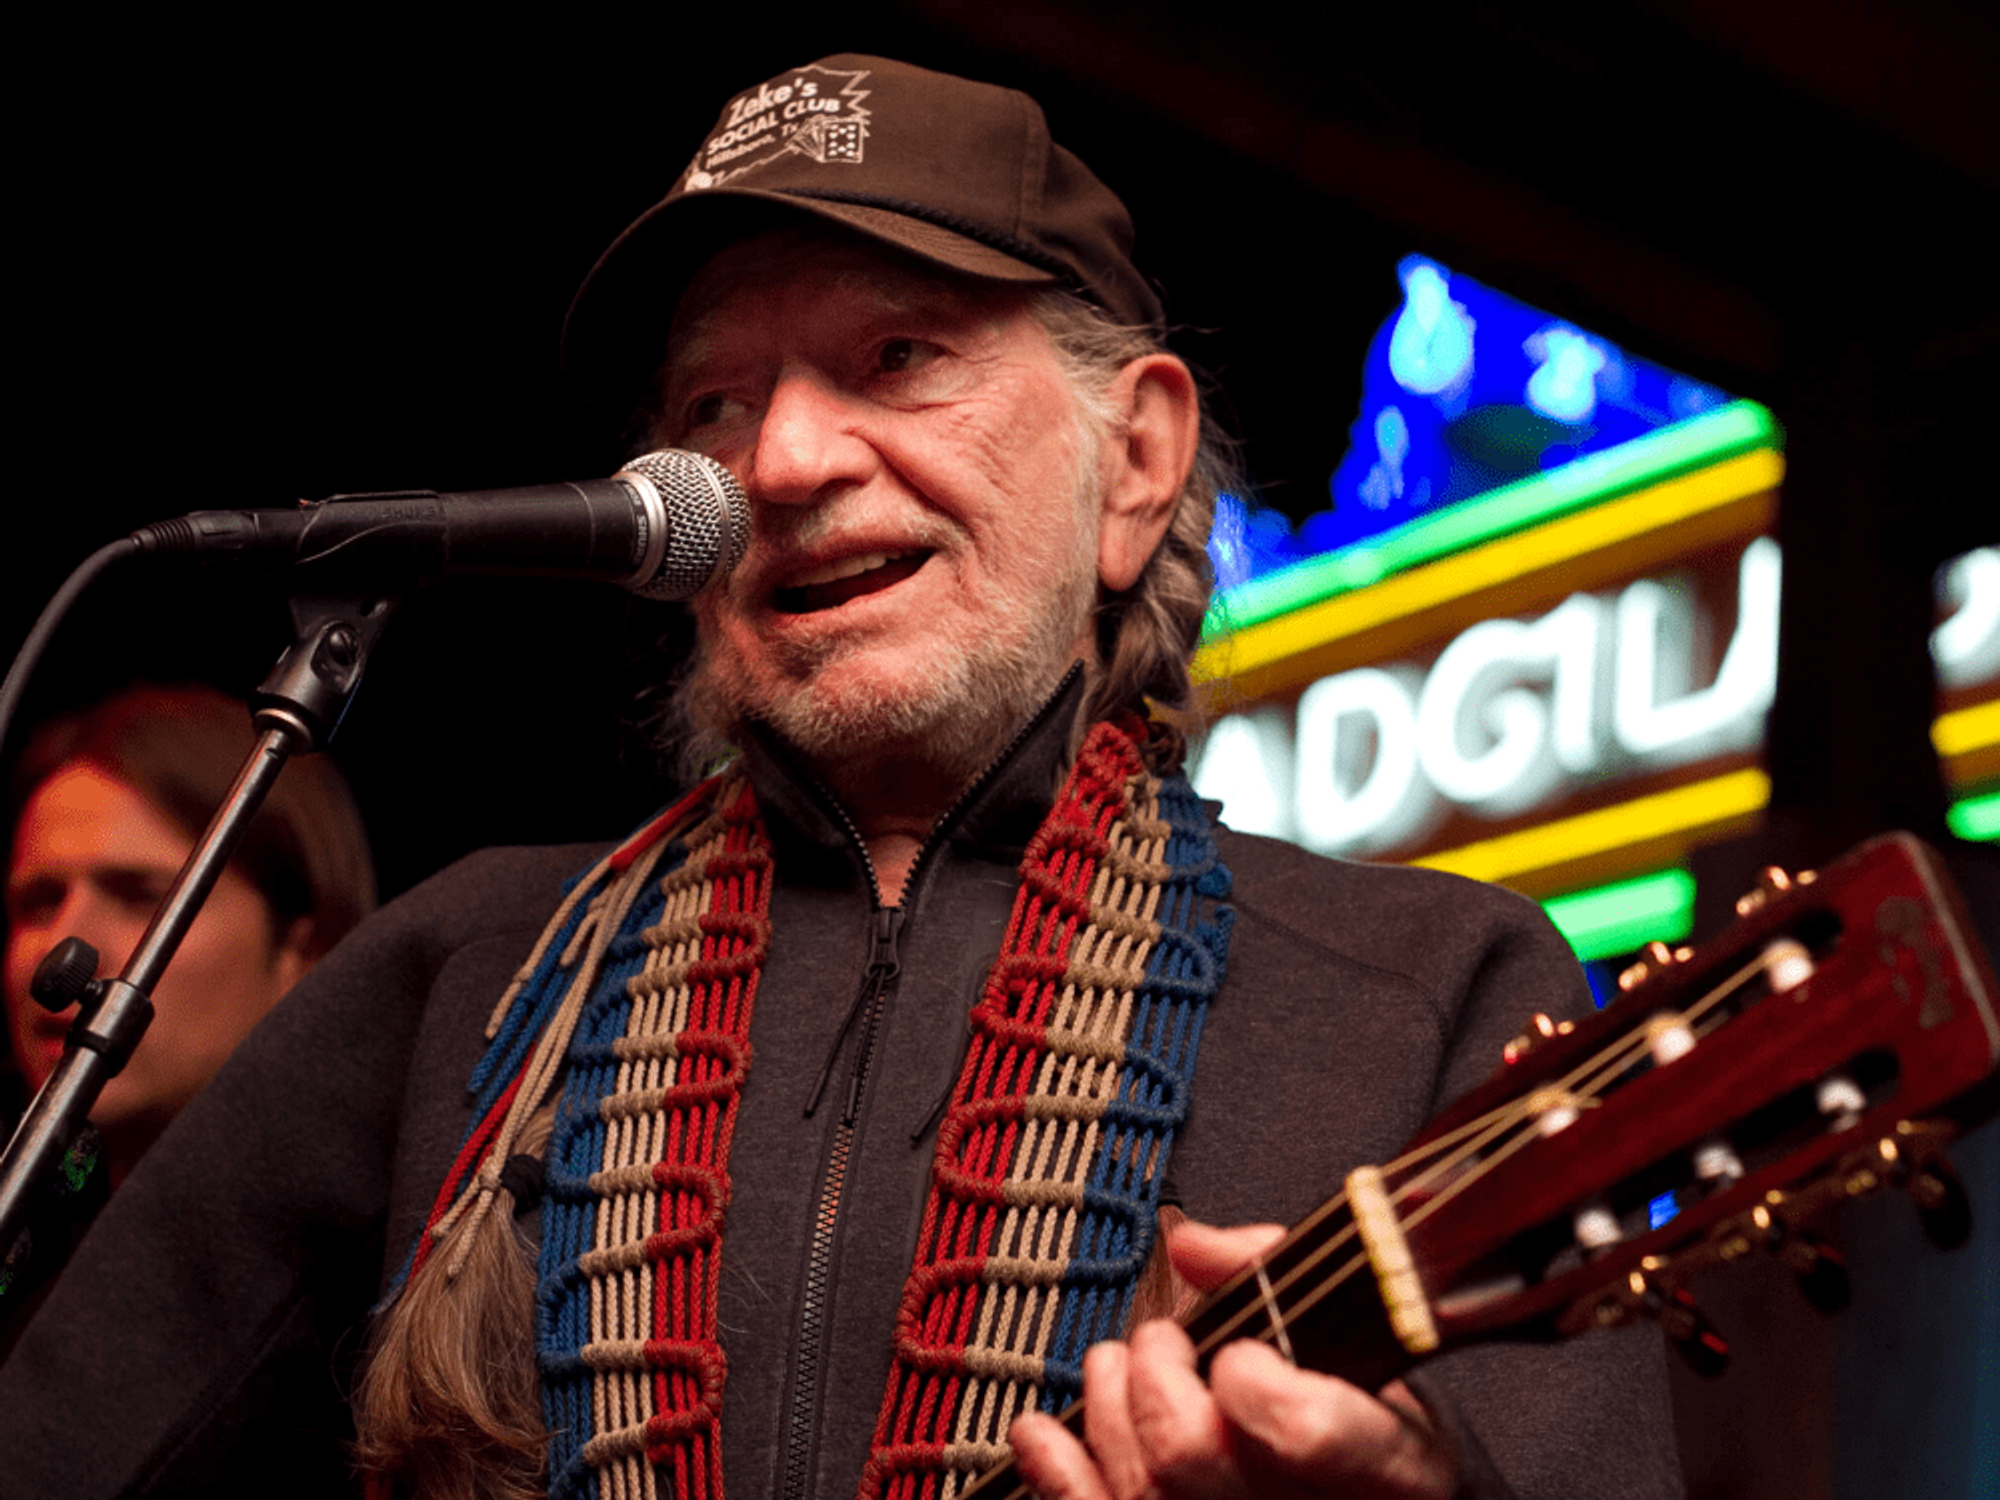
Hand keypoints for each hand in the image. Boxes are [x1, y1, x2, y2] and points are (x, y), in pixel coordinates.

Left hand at [1008, 1221, 1457, 1499]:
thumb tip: (1191, 1244)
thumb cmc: (1363, 1431)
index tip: (1242, 1352)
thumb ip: (1273, 1271)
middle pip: (1190, 1447)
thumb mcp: (1358, 1344)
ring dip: (1107, 1403)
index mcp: (1381, 1468)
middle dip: (1157, 1370)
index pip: (1305, 1430)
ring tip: (1123, 1370)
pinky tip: (1045, 1434)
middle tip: (1165, 1342)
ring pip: (1139, 1481)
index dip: (1254, 1378)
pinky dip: (1055, 1467)